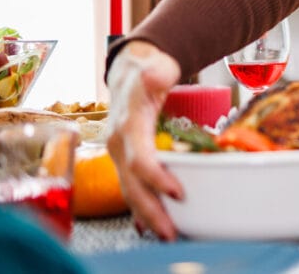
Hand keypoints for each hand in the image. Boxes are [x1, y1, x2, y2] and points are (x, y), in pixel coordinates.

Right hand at [105, 40, 182, 240]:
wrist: (129, 71)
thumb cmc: (146, 69)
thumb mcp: (154, 66)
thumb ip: (157, 71)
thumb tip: (154, 75)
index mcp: (127, 125)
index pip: (139, 158)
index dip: (157, 177)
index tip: (179, 191)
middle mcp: (119, 144)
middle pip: (132, 184)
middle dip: (151, 209)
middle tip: (172, 231)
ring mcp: (120, 154)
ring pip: (131, 190)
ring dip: (148, 214)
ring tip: (169, 233)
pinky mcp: (126, 159)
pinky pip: (132, 186)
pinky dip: (143, 206)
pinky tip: (154, 222)